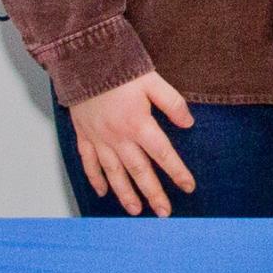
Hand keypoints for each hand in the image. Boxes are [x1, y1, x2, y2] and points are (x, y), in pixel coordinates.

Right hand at [68, 71, 197, 215]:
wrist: (83, 59)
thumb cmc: (119, 68)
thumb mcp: (152, 80)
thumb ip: (172, 103)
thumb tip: (189, 123)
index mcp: (138, 124)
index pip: (163, 154)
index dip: (177, 172)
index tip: (188, 187)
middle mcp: (118, 136)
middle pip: (139, 171)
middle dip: (153, 194)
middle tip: (164, 213)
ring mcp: (99, 138)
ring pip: (114, 173)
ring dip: (125, 194)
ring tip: (136, 211)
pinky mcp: (83, 134)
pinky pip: (89, 162)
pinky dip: (95, 179)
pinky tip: (102, 192)